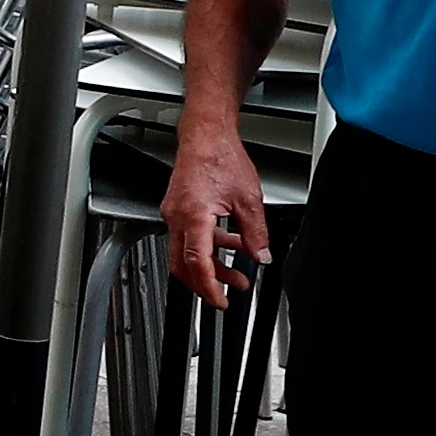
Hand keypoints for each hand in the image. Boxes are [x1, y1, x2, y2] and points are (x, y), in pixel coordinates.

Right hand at [160, 129, 273, 309]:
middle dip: (206, 283)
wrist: (206, 135)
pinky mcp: (177, 209)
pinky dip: (208, 246)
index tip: (220, 301)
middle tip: (227, 292)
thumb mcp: (249, 199)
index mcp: (193, 216)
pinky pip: (188, 236)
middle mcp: (177, 217)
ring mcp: (174, 214)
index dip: (209, 287)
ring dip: (211, 264)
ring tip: (237, 270)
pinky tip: (230, 243)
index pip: (196, 263)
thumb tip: (261, 256)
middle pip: (183, 265)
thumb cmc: (220, 157)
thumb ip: (256, 233)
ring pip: (186, 252)